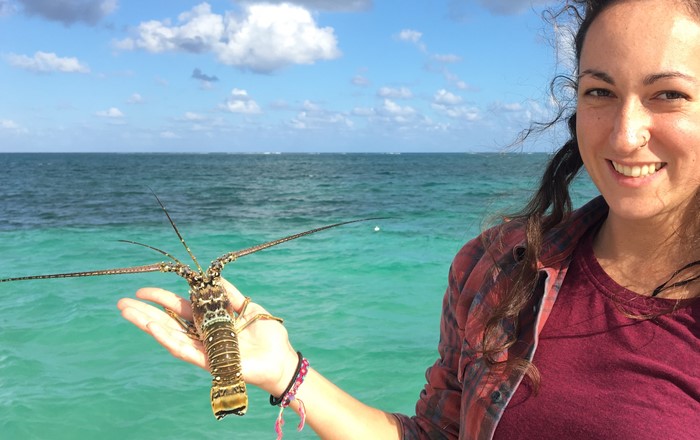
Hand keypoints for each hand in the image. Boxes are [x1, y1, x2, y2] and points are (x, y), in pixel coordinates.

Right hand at [117, 277, 299, 396]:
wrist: (281, 359)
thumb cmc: (267, 336)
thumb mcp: (249, 307)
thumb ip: (231, 295)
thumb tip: (215, 278)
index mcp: (210, 321)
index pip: (179, 308)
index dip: (161, 299)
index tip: (142, 290)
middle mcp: (202, 335)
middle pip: (167, 322)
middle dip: (144, 312)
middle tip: (120, 303)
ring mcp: (202, 349)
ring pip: (169, 336)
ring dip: (148, 324)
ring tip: (128, 313)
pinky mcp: (208, 362)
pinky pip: (183, 350)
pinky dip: (167, 339)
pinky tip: (152, 328)